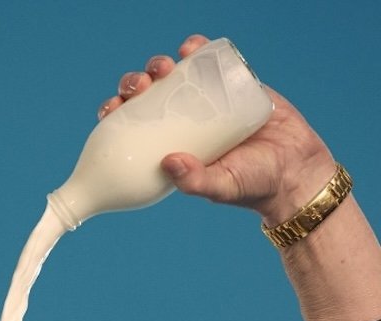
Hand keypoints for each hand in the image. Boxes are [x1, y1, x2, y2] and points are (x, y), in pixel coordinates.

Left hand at [99, 34, 336, 224]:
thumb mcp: (219, 187)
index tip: (111, 107)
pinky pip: (211, 62)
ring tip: (164, 66)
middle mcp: (181, 121)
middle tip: (140, 84)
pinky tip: (190, 46)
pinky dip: (198, 49)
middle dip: (136, 84)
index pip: (130, 126)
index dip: (116, 112)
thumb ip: (195, 180)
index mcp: (167, 145)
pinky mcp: (234, 85)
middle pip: (146, 96)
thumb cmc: (252, 185)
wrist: (296, 170)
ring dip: (161, 64)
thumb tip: (168, 162)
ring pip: (173, 75)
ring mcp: (206, 101)